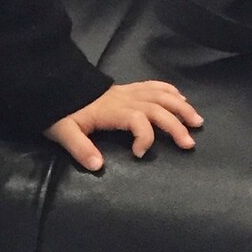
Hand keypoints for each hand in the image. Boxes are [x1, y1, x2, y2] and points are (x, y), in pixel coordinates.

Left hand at [44, 81, 203, 171]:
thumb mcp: (62, 131)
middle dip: (175, 125)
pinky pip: (152, 85)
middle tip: (189, 143)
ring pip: (160, 95)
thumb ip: (79, 148)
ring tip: (197, 121)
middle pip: (157, 107)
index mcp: (111, 110)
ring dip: (181, 107)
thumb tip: (97, 166)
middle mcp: (125, 98)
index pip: (138, 119)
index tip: (139, 154)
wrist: (55, 85)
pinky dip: (169, 90)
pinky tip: (181, 98)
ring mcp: (127, 91)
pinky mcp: (127, 88)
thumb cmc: (59, 111)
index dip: (145, 137)